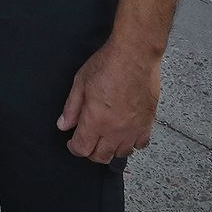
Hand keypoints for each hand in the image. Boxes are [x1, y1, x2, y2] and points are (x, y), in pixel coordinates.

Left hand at [56, 38, 160, 162]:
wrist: (135, 55)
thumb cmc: (107, 64)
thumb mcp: (80, 83)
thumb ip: (71, 108)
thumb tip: (63, 125)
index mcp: (96, 120)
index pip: (82, 149)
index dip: (74, 148)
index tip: (72, 142)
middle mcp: (115, 130)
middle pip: (101, 156)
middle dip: (90, 152)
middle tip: (87, 140)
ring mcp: (134, 128)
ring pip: (121, 153)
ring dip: (110, 149)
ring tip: (104, 137)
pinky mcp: (148, 122)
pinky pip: (141, 144)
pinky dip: (131, 143)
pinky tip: (125, 134)